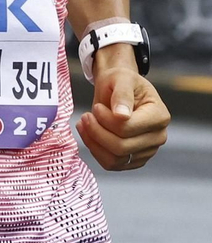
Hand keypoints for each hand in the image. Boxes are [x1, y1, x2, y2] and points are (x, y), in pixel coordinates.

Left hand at [78, 47, 169, 170]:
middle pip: (121, 147)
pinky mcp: (133, 160)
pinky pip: (111, 164)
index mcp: (159, 116)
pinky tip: (88, 134)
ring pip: (115, 159)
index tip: (96, 107)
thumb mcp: (121, 78)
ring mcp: (147, 151)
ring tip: (84, 123)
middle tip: (85, 116)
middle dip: (96, 131)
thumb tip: (122, 115)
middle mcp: (158, 137)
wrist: (118, 89)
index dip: (105, 120)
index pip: (128, 128)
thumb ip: (122, 95)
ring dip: (93, 142)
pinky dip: (95, 151)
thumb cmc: (121, 81)